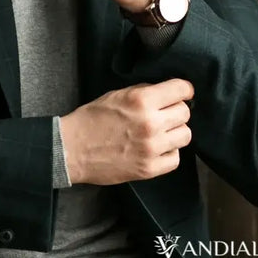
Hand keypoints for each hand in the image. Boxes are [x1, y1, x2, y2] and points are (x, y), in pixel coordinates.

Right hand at [59, 79, 193, 184]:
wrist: (72, 148)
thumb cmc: (91, 118)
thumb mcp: (115, 95)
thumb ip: (141, 92)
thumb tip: (164, 93)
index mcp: (141, 100)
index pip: (181, 89)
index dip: (183, 89)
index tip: (181, 92)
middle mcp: (151, 123)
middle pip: (185, 113)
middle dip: (176, 110)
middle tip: (163, 113)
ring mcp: (152, 148)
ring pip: (185, 135)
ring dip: (174, 131)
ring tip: (160, 131)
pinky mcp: (150, 168)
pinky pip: (175, 158)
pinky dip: (168, 152)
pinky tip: (155, 148)